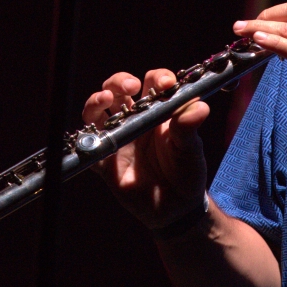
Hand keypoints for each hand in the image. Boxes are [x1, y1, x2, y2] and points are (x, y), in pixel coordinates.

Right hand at [82, 68, 209, 229]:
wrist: (176, 208)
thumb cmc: (186, 172)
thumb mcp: (191, 150)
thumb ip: (189, 128)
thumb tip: (199, 107)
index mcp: (158, 111)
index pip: (153, 82)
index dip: (157, 78)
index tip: (165, 83)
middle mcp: (135, 120)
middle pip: (119, 89)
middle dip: (120, 81)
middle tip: (131, 86)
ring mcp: (119, 139)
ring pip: (97, 111)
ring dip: (96, 101)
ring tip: (104, 98)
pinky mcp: (105, 162)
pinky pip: (89, 148)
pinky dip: (86, 140)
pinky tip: (92, 137)